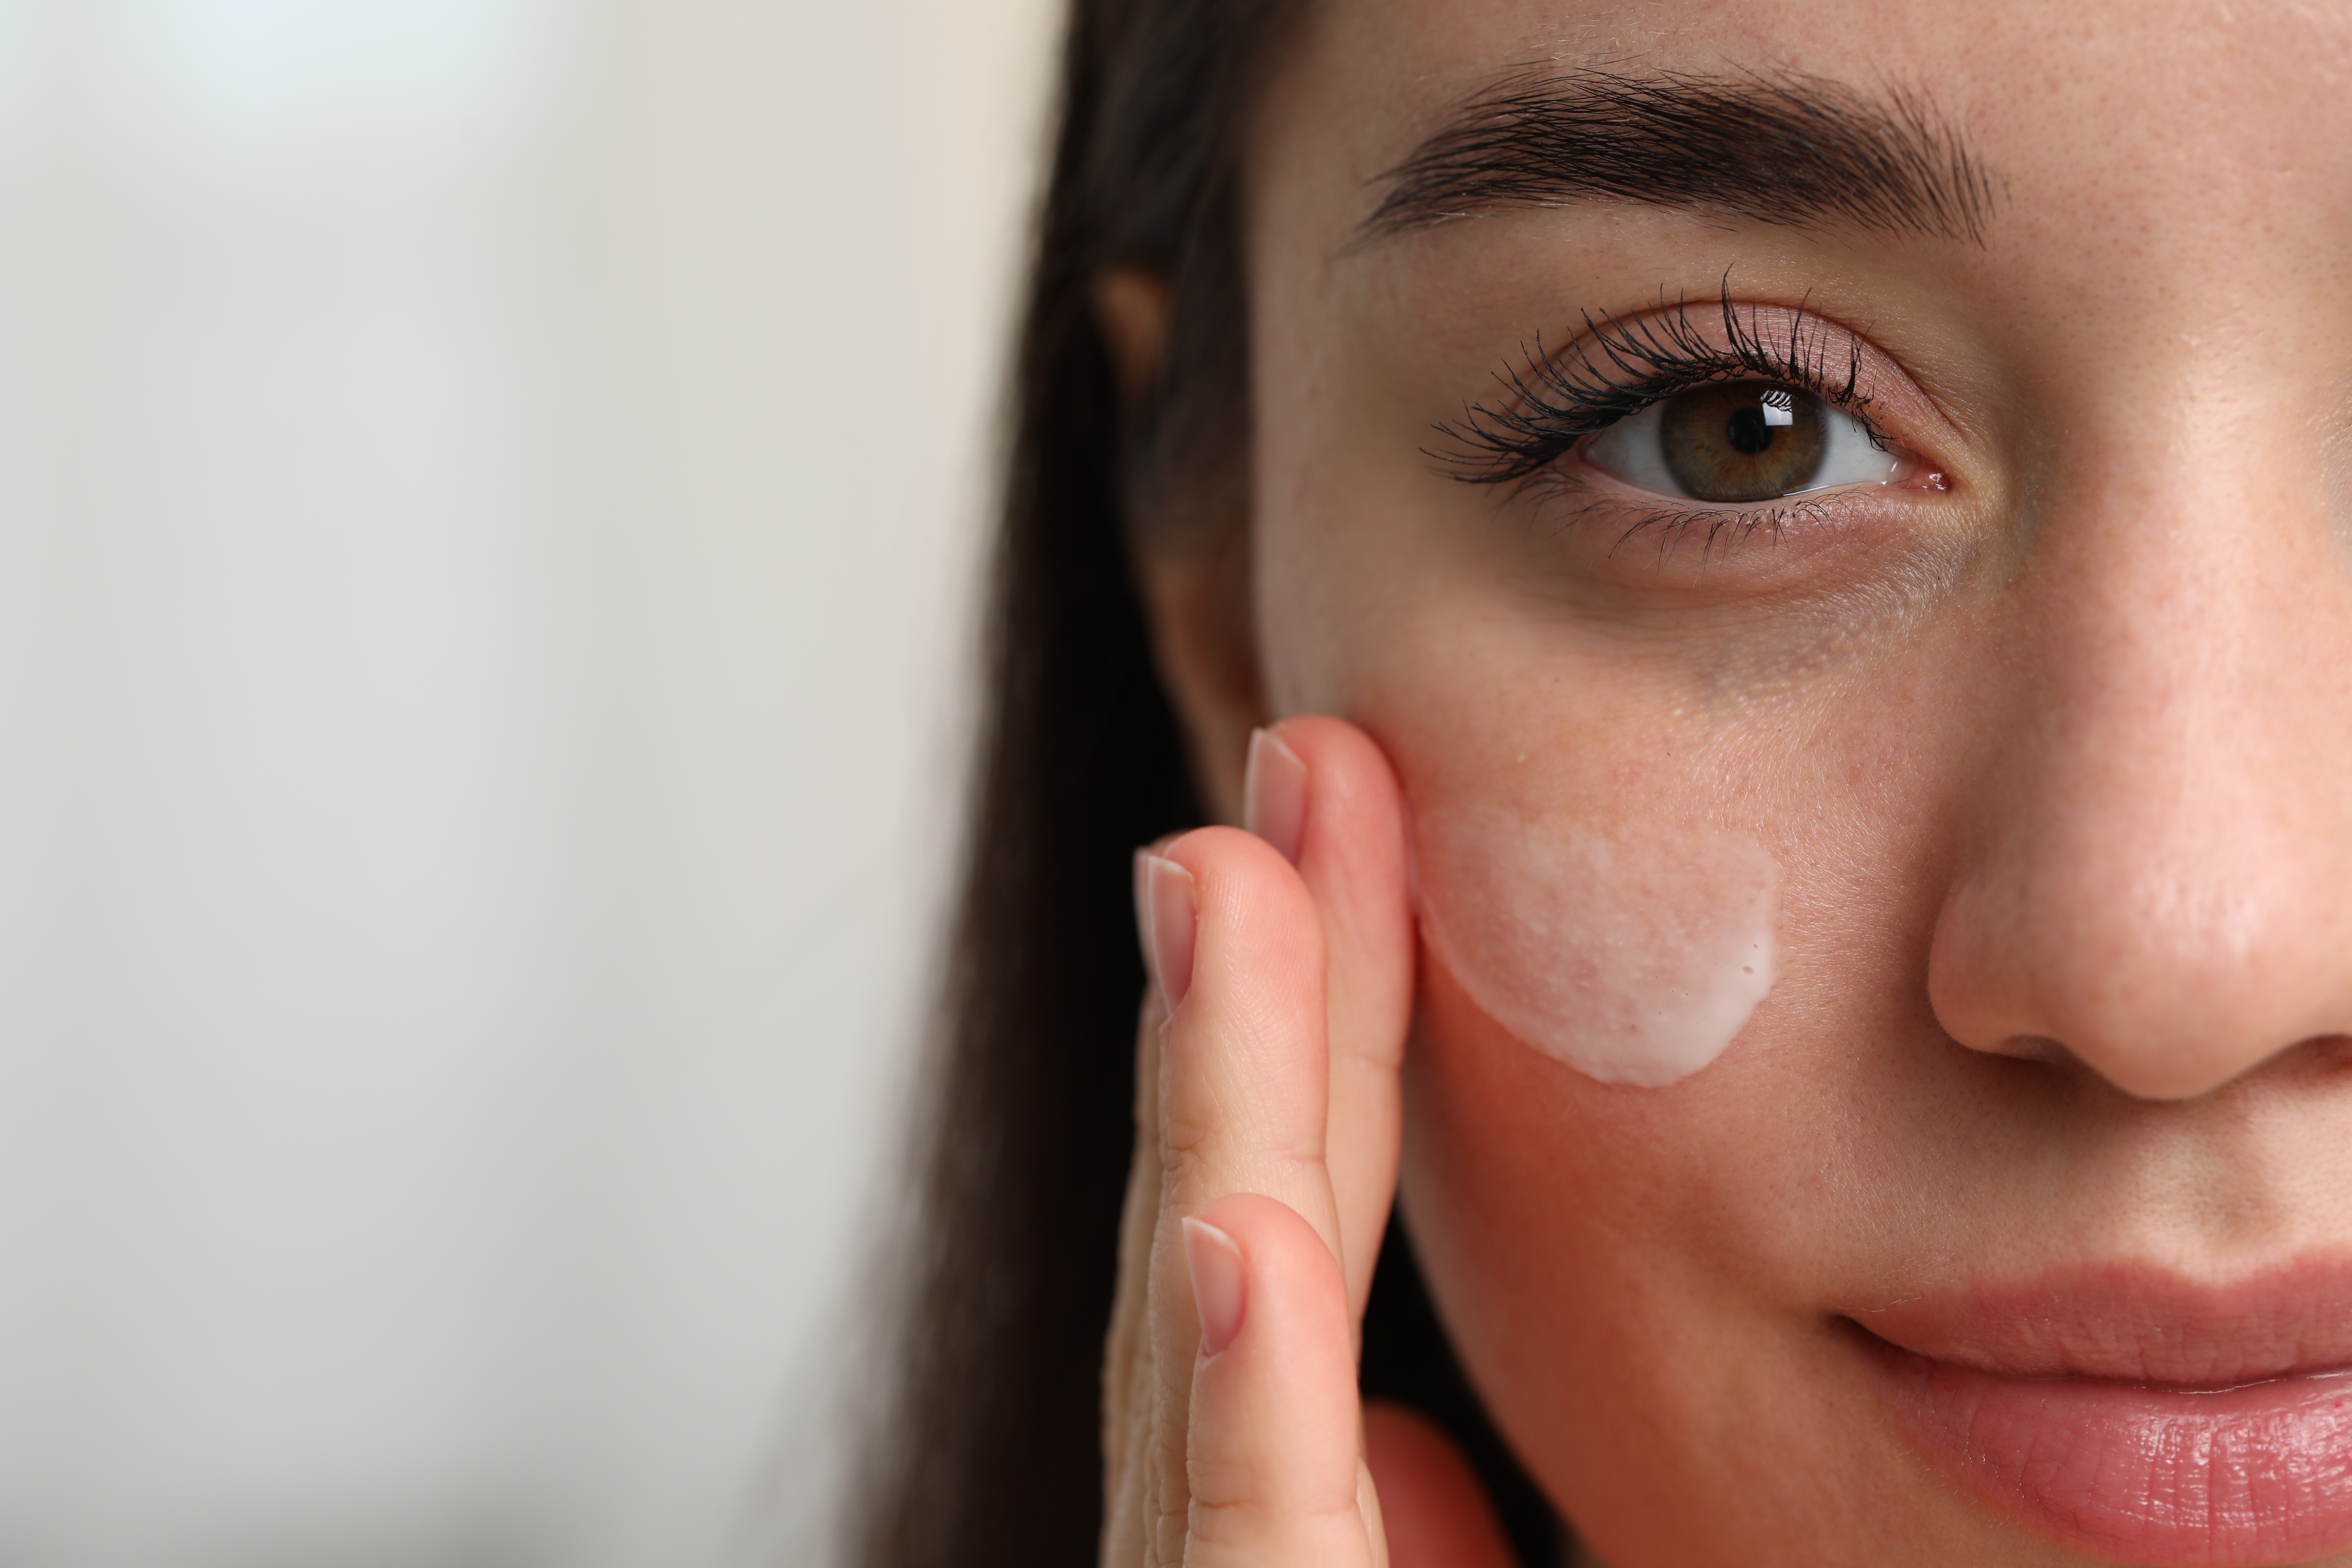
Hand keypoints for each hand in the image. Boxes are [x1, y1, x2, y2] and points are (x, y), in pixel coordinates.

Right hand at [1099, 717, 1517, 1567]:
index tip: (1349, 824)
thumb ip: (1423, 1553)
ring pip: (1202, 1347)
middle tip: (1301, 760)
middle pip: (1234, 1240)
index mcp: (1282, 1521)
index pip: (1292, 1246)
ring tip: (1219, 879)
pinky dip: (1240, 1394)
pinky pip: (1243, 1551)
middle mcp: (1217, 1537)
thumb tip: (1411, 1445)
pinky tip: (1236, 1234)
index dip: (1319, 1030)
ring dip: (1219, 1106)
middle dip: (1262, 997)